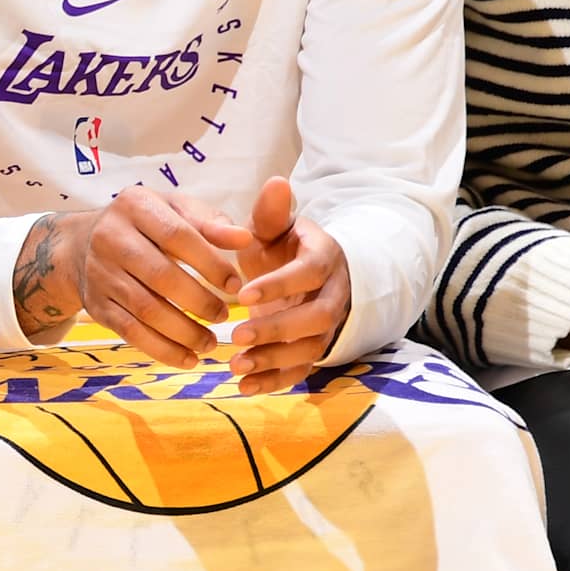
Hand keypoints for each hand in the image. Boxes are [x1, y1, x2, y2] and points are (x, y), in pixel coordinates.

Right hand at [15, 187, 243, 366]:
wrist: (82, 244)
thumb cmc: (145, 225)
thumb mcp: (174, 210)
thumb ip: (210, 223)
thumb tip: (245, 240)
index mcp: (134, 206)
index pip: (177, 236)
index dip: (210, 264)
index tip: (236, 285)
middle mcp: (110, 237)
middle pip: (160, 276)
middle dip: (199, 302)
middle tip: (223, 316)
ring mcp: (99, 273)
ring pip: (146, 310)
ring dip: (184, 332)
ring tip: (210, 343)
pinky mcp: (96, 305)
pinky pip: (130, 332)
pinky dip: (162, 350)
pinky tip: (188, 358)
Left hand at [225, 176, 351, 395]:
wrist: (306, 274)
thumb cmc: (282, 247)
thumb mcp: (275, 227)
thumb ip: (271, 213)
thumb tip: (277, 182)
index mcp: (324, 258)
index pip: (309, 273)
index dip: (280, 285)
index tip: (243, 294)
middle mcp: (333, 294)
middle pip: (316, 318)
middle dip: (277, 330)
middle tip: (236, 336)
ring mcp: (327, 326)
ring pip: (311, 349)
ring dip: (274, 360)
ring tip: (236, 367)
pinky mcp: (315, 349)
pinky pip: (303, 371)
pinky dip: (276, 382)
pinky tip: (245, 388)